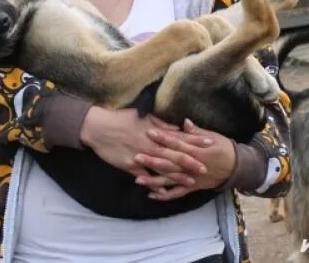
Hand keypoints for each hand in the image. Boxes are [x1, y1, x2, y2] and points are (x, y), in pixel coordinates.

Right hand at [79, 107, 206, 183]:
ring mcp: (141, 156)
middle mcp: (150, 145)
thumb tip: (177, 127)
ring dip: (177, 176)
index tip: (210, 142)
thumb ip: (161, 123)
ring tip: (191, 182)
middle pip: (175, 155)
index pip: (180, 136)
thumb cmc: (120, 119)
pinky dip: (154, 184)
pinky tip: (163, 192)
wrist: (98, 127)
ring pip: (163, 168)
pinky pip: (145, 176)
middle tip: (205, 168)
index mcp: (155, 132)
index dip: (195, 140)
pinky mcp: (130, 166)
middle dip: (191, 162)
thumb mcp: (143, 116)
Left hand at [134, 118, 235, 200]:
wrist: (237, 168)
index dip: (163, 138)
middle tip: (136, 156)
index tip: (149, 132)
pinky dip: (165, 195)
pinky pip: (177, 193)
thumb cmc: (224, 148)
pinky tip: (151, 194)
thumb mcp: (213, 136)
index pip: (177, 143)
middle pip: (170, 162)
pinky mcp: (193, 187)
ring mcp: (192, 178)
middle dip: (153, 159)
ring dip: (154, 180)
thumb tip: (184, 122)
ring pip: (170, 180)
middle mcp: (192, 165)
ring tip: (138, 179)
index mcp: (197, 150)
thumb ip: (196, 131)